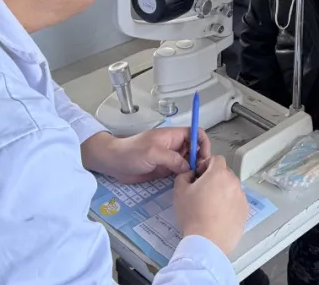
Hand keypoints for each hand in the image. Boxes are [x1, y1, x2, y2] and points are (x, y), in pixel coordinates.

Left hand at [81, 128, 210, 183]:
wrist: (113, 163)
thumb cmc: (132, 152)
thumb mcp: (154, 153)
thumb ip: (173, 159)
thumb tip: (188, 167)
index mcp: (173, 136)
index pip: (195, 133)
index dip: (203, 142)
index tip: (204, 157)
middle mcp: (173, 146)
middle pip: (194, 149)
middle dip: (200, 158)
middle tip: (201, 173)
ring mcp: (169, 158)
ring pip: (188, 161)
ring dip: (193, 168)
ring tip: (196, 179)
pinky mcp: (164, 170)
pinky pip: (179, 171)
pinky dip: (185, 176)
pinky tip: (187, 183)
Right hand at [174, 156, 248, 255]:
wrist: (207, 241)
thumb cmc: (192, 214)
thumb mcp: (179, 191)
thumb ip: (184, 176)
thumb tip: (191, 174)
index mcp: (219, 173)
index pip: (216, 159)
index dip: (206, 165)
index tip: (199, 177)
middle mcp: (234, 182)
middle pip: (225, 173)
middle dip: (215, 179)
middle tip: (203, 193)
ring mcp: (242, 197)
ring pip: (231, 189)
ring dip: (223, 192)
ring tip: (211, 208)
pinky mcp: (245, 212)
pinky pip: (236, 203)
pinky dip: (229, 206)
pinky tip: (219, 218)